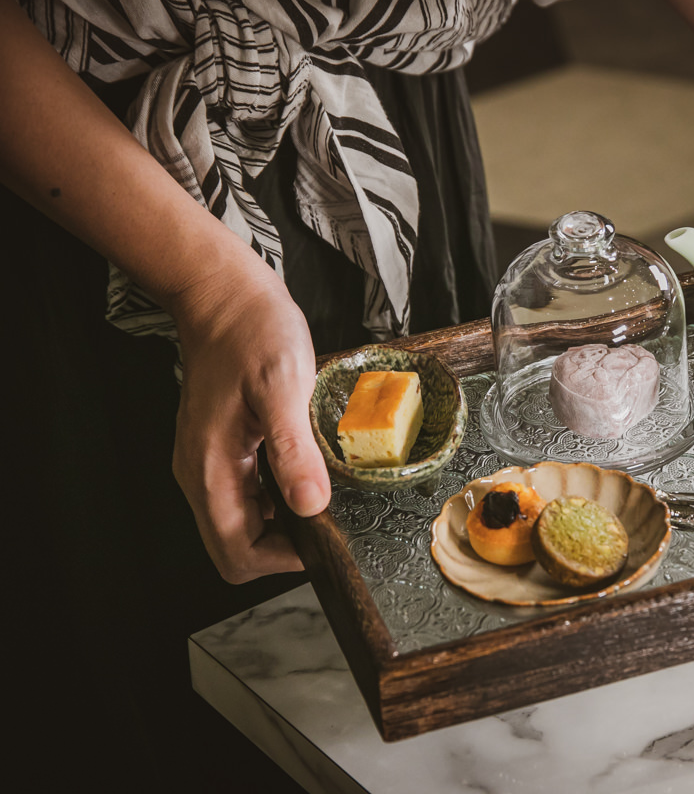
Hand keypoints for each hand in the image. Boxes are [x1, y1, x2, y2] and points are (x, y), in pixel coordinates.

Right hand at [0, 0, 328, 580]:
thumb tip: (312, 506)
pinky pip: (251, 493)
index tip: (326, 537)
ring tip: (324, 484)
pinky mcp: (224, 448)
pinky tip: (307, 464)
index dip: (284, 559)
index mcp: (210, 469)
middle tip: (331, 513)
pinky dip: (281, 494)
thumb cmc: (251, 331)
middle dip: (287, 544)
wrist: (224, 293)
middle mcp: (203, 475)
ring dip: (287, 518)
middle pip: (240, 546)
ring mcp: (211, 462)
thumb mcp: (283, 387)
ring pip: (247, 522)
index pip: (238, 553)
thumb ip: (294, 449)